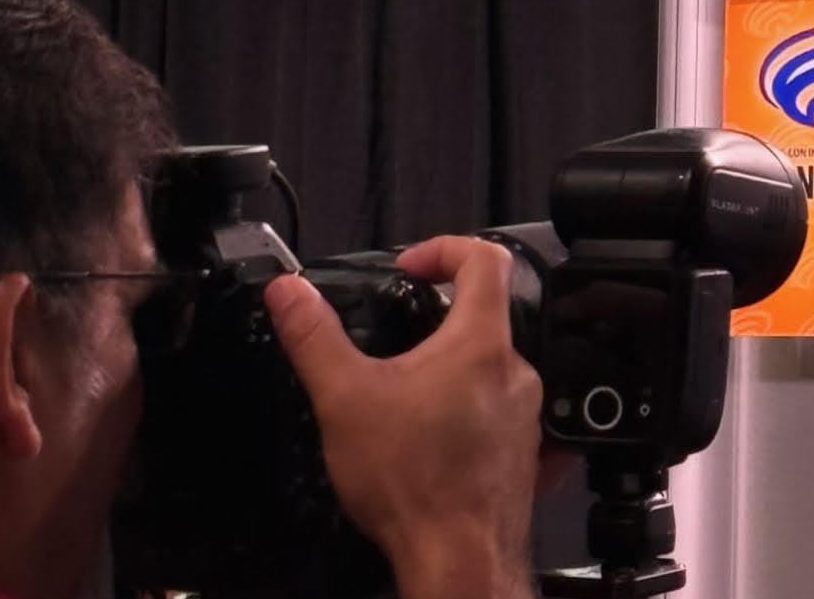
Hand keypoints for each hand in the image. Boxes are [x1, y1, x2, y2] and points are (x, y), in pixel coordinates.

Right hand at [264, 234, 541, 598]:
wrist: (458, 566)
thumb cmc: (412, 485)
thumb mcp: (344, 398)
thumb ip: (314, 337)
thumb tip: (288, 291)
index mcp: (480, 343)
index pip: (485, 258)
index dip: (444, 248)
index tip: (411, 267)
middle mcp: (516, 374)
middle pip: (488, 314)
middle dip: (440, 317)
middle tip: (399, 338)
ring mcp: (525, 419)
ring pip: (493, 369)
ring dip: (453, 370)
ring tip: (409, 396)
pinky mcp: (525, 459)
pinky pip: (501, 416)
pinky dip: (469, 414)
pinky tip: (434, 439)